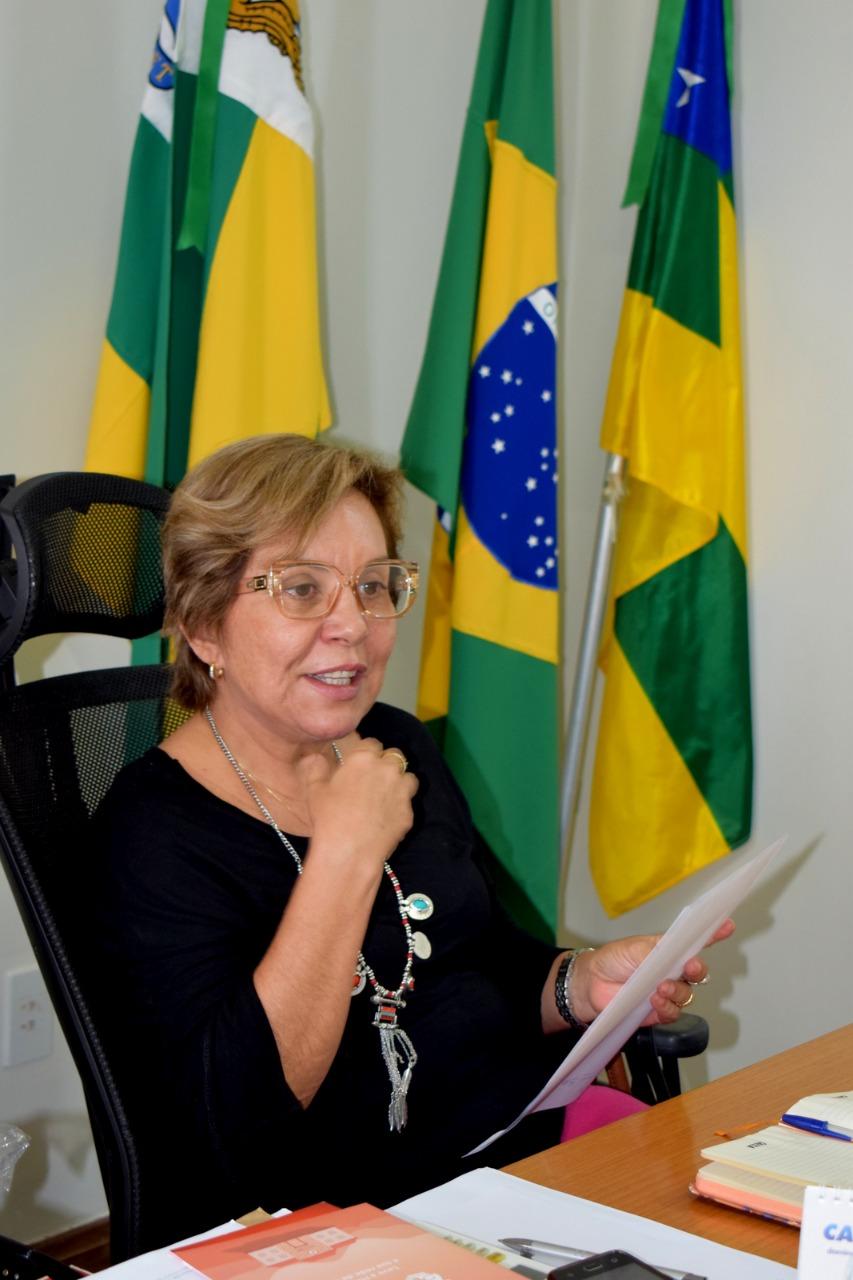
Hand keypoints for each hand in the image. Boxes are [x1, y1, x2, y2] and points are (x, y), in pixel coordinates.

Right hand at [298, 735, 418, 871]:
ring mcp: (402, 790)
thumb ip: (317, 768)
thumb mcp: (315, 790)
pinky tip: (386, 817)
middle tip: (372, 779)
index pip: (372, 743)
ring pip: (408, 777)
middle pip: (394, 756)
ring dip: (399, 782)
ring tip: (385, 796)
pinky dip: (400, 806)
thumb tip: (316, 758)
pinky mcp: (409, 812)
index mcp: (364, 758)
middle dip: (385, 764)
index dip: (366, 753)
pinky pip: (408, 803)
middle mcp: (387, 769)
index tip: (360, 764)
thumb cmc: (328, 818)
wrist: (349, 851)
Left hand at [568, 918, 734, 1026]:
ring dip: (677, 990)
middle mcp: (672, 971)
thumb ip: (655, 950)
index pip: (695, 942)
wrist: (592, 984)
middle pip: (697, 972)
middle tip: (689, 966)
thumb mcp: (634, 948)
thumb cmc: (613, 960)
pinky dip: (666, 1007)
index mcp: (668, 950)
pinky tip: (655, 1000)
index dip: (713, 934)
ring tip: (660, 987)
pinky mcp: (659, 1011)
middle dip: (697, 969)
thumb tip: (673, 949)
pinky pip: (672, 1012)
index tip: (727, 925)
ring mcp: (667, 991)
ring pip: (687, 994)